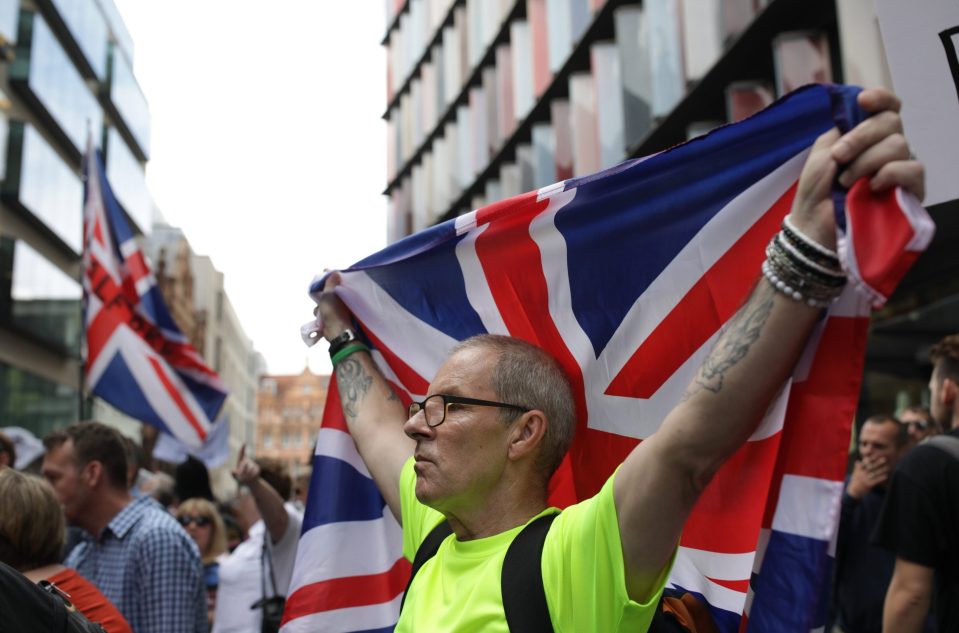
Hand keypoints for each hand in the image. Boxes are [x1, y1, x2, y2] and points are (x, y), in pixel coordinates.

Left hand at [232, 444, 259, 485]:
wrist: (251, 483)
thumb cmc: (241, 480)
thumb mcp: (236, 478)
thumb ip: (234, 475)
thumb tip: (231, 471)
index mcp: (240, 462)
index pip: (241, 454)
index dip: (242, 449)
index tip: (244, 443)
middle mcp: (247, 462)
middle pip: (244, 464)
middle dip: (243, 471)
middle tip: (242, 477)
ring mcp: (252, 464)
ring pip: (249, 469)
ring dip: (247, 476)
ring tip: (246, 479)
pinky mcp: (257, 468)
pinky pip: (254, 472)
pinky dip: (252, 476)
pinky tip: (251, 478)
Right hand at [316, 273, 353, 341]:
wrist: (336, 333)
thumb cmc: (334, 313)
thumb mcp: (330, 295)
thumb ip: (330, 284)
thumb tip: (335, 272)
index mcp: (343, 295)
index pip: (335, 282)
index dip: (328, 277)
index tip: (323, 272)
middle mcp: (340, 301)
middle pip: (326, 292)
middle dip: (320, 295)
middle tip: (318, 295)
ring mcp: (334, 310)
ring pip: (321, 303)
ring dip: (318, 307)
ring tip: (321, 312)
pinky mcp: (329, 318)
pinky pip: (320, 312)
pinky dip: (318, 315)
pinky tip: (319, 319)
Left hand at [787, 88, 924, 248]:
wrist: (813, 225)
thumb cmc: (817, 191)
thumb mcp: (823, 153)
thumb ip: (842, 130)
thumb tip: (861, 110)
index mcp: (866, 135)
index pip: (887, 107)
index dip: (881, 98)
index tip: (863, 100)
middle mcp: (887, 147)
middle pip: (892, 121)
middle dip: (861, 136)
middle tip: (839, 157)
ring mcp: (899, 168)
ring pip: (899, 144)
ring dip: (867, 161)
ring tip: (846, 182)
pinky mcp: (909, 191)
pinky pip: (913, 169)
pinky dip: (890, 173)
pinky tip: (872, 186)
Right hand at [847, 455, 890, 498]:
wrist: (854, 491)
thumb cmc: (855, 481)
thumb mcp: (855, 474)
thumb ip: (857, 468)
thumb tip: (857, 461)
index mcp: (859, 469)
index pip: (865, 462)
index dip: (871, 458)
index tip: (877, 454)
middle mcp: (862, 473)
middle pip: (871, 466)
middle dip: (878, 462)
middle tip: (884, 458)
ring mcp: (865, 479)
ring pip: (874, 473)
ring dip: (882, 470)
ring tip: (888, 467)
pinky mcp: (868, 484)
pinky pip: (876, 480)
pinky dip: (881, 478)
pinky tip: (886, 475)